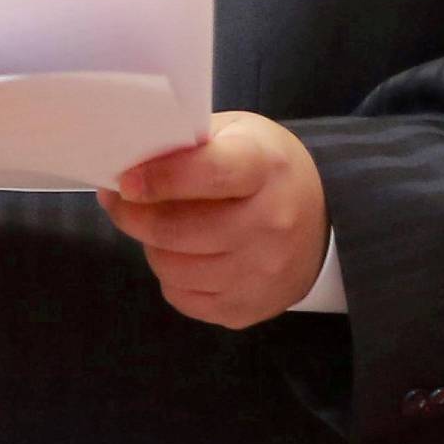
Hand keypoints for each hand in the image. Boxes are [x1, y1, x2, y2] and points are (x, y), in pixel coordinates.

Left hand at [97, 111, 328, 328]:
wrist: (325, 220)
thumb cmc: (268, 168)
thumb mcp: (240, 134)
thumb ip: (193, 143)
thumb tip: (134, 162)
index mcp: (264, 168)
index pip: (209, 174)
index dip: (161, 178)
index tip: (125, 181)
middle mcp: (268, 223)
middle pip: (178, 230)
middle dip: (133, 216)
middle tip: (119, 202)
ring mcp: (261, 272)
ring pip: (173, 269)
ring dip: (151, 246)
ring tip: (156, 227)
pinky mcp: (249, 308)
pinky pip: (183, 299)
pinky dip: (171, 277)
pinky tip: (182, 255)